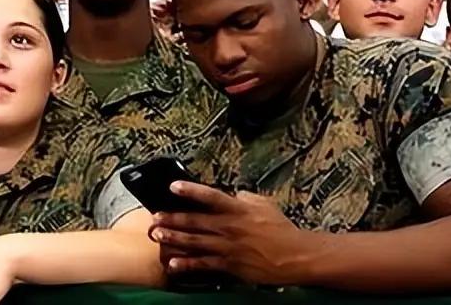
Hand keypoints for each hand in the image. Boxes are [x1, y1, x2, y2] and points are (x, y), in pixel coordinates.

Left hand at [150, 182, 309, 285]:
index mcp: (237, 209)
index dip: (190, 190)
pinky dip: (187, 264)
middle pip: (195, 220)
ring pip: (194, 241)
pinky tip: (173, 264)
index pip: (210, 196)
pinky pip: (204, 264)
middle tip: (155, 216)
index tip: (173, 186)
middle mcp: (229, 227)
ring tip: (157, 235)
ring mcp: (227, 247)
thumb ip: (244, 197)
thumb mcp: (264, 204)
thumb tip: (232, 193)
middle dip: (172, 218)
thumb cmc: (281, 229)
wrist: (294, 256)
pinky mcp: (229, 265)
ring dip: (174, 238)